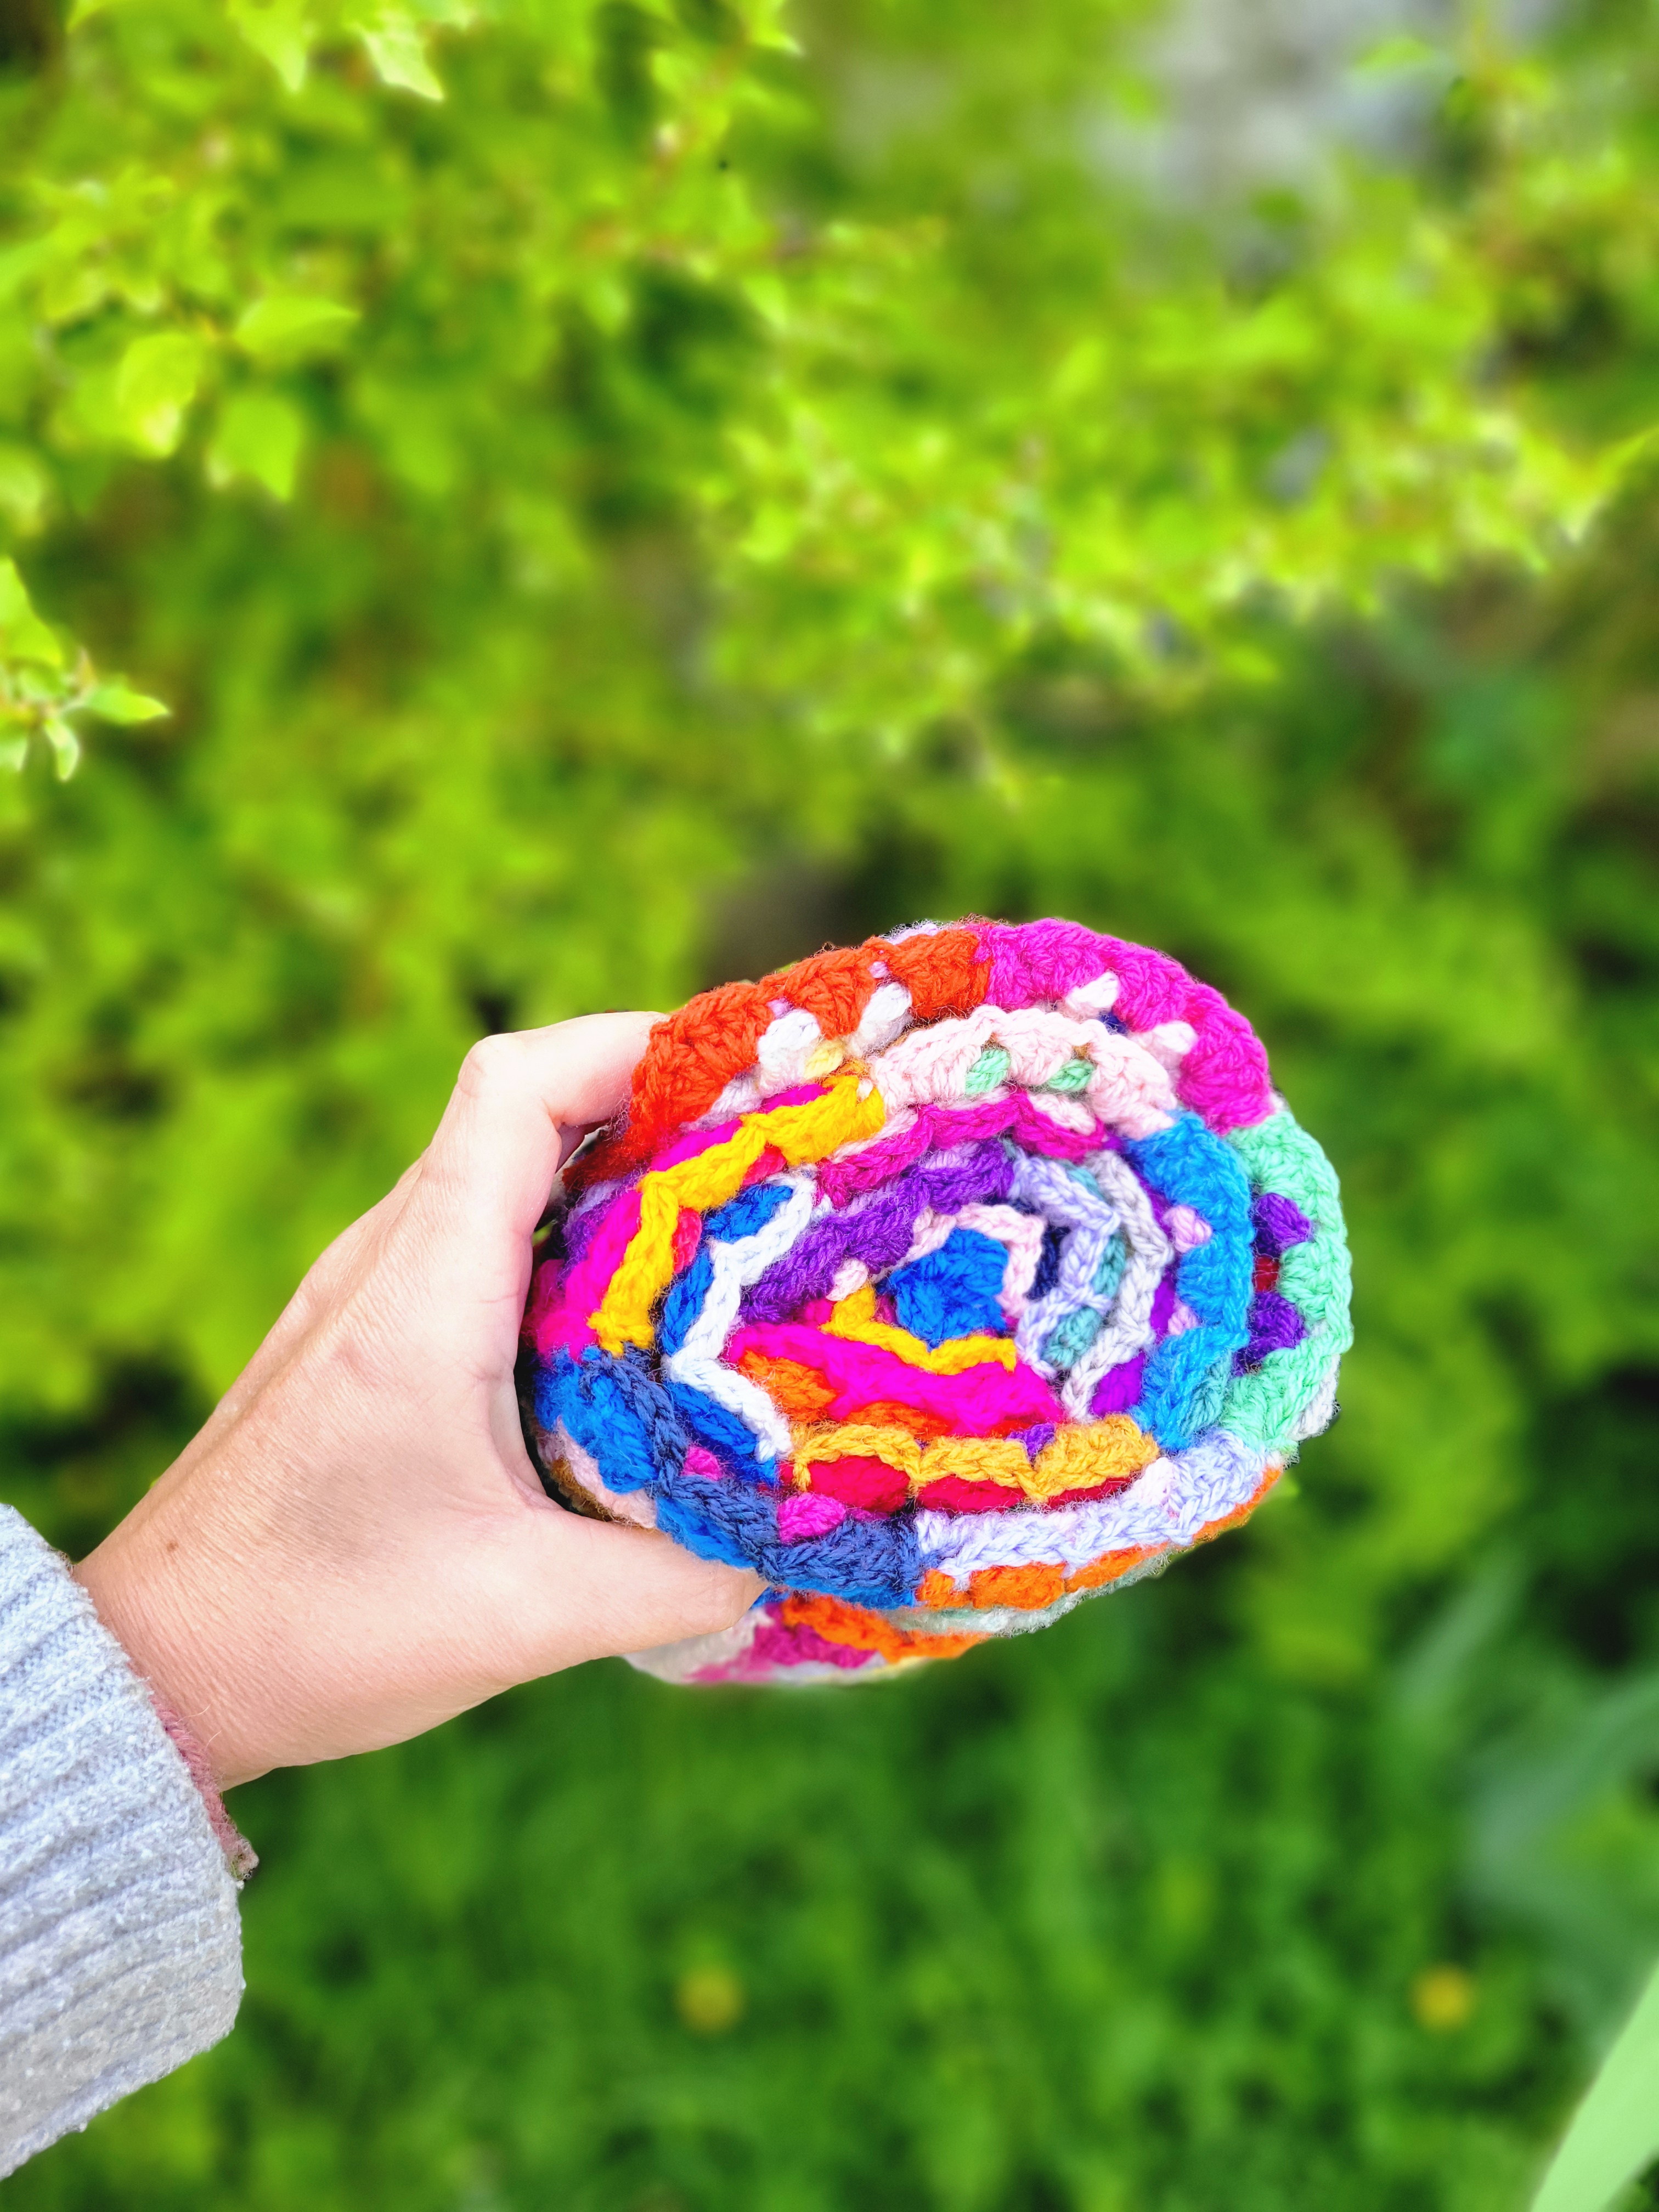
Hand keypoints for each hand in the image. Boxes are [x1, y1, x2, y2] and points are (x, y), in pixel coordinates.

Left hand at [74, 1016, 762, 1788]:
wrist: (159, 1665)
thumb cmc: (315, 1627)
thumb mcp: (521, 1616)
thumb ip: (676, 1582)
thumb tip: (793, 1546)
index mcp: (422, 1292)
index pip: (516, 1087)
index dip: (632, 1046)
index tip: (743, 1075)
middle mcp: (387, 1263)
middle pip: (526, 1112)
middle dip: (657, 1107)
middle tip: (775, 1155)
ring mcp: (369, 1295)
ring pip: (503, 1177)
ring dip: (614, 1176)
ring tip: (728, 1226)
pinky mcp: (368, 1338)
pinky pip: (480, 1243)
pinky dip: (568, 1242)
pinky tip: (633, 1317)